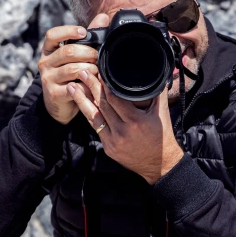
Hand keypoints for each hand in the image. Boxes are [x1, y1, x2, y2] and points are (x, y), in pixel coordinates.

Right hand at [37, 14, 109, 124]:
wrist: (59, 103)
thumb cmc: (70, 75)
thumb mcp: (75, 56)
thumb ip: (88, 37)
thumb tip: (103, 17)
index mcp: (49, 50)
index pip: (52, 35)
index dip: (68, 31)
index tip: (84, 32)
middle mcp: (44, 62)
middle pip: (68, 51)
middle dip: (88, 53)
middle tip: (98, 57)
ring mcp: (47, 78)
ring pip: (72, 69)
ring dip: (90, 69)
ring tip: (98, 71)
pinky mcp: (53, 94)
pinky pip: (75, 87)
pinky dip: (87, 86)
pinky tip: (93, 86)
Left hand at [67, 66, 184, 184]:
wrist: (160, 165)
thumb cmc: (162, 137)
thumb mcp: (162, 113)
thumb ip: (158, 92)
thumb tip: (157, 72)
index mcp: (136, 122)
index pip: (115, 98)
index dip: (105, 84)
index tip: (100, 72)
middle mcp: (122, 132)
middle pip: (102, 105)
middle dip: (91, 87)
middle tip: (82, 72)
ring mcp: (113, 141)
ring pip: (93, 117)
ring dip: (81, 100)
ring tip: (72, 87)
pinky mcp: (108, 147)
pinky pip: (96, 128)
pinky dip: (89, 115)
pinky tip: (82, 104)